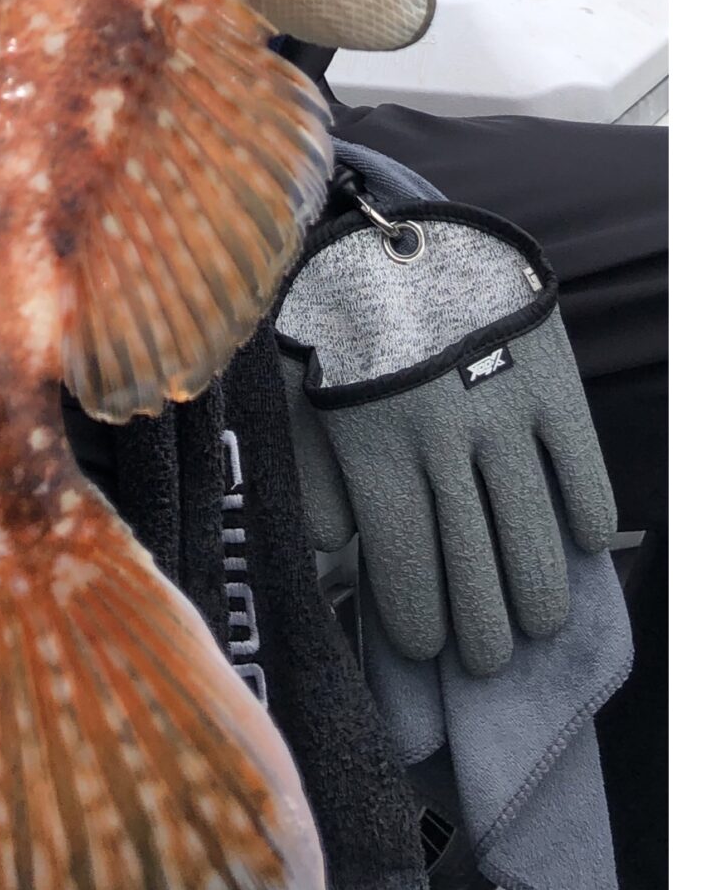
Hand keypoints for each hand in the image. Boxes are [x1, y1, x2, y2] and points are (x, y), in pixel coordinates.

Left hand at [276, 200, 616, 675]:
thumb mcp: (302, 395)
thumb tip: (337, 553)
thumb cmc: (336, 322)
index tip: (428, 650)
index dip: (419, 624)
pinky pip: (583, 475)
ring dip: (540, 596)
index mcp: (370, 448)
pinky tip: (580, 540)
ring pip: (536, 540)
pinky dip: (587, 518)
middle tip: (488, 660)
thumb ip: (316, 478)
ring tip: (538, 621)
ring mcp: (502, 416)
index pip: (403, 571)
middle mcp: (439, 443)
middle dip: (483, 633)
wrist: (393, 229)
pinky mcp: (552, 385)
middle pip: (474, 573)